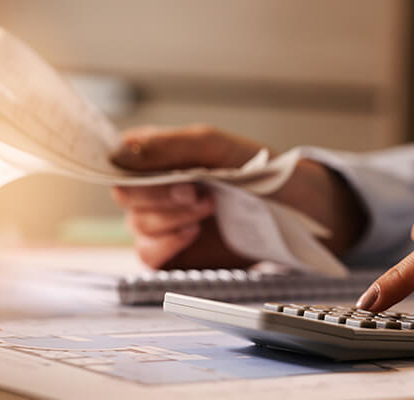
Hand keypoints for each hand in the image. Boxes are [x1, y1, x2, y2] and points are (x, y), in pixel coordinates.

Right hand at [110, 124, 365, 268]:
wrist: (296, 210)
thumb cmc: (258, 171)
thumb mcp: (214, 147)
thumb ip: (167, 146)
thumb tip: (119, 151)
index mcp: (157, 157)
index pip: (118, 161)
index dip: (132, 170)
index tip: (164, 172)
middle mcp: (154, 191)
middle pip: (125, 196)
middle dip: (160, 196)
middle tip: (198, 192)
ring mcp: (163, 224)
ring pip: (137, 227)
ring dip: (170, 219)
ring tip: (207, 209)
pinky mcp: (174, 255)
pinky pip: (149, 256)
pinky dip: (166, 245)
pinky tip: (192, 233)